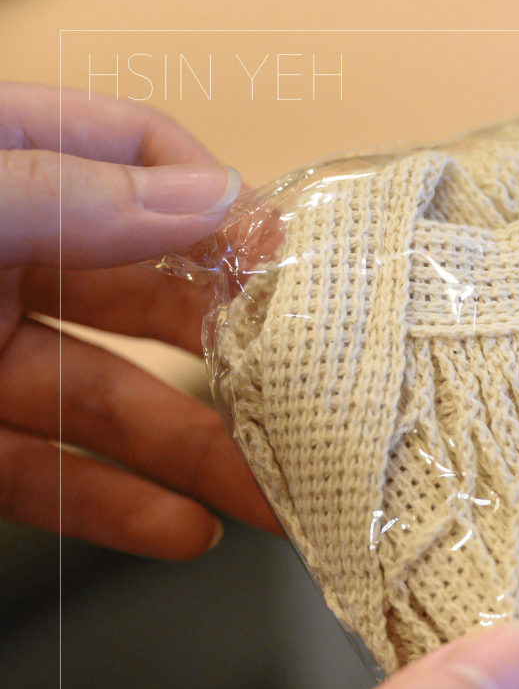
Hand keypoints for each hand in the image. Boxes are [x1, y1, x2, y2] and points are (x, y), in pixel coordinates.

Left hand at [0, 81, 279, 558]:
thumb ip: (67, 194)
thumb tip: (209, 199)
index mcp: (0, 167)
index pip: (137, 158)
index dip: (217, 202)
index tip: (288, 260)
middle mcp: (2, 258)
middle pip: (152, 299)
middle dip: (239, 356)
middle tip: (318, 397)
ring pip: (117, 404)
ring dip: (202, 456)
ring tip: (278, 498)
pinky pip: (49, 477)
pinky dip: (118, 509)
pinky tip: (182, 530)